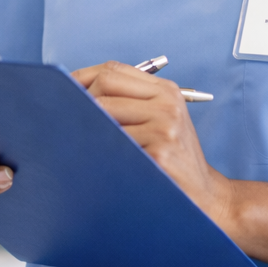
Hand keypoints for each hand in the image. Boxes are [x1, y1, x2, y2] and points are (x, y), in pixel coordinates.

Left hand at [73, 61, 237, 228]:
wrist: (206, 196)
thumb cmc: (173, 158)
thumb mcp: (160, 120)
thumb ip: (127, 101)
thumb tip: (74, 91)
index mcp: (166, 91)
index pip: (113, 70)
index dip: (81, 77)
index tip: (61, 91)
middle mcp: (167, 104)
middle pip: (105, 86)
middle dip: (81, 102)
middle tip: (68, 121)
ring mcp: (164, 128)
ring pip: (104, 116)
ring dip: (86, 131)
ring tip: (82, 144)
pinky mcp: (159, 154)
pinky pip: (113, 145)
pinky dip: (99, 153)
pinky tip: (99, 161)